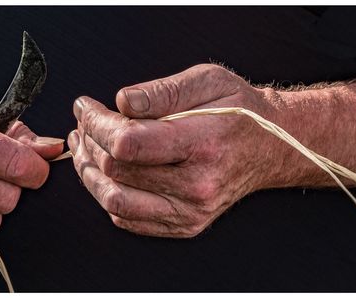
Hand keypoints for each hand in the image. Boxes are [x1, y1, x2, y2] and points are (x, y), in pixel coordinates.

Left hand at [68, 64, 355, 236]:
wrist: (271, 146)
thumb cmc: (240, 111)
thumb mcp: (207, 80)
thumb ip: (160, 91)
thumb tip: (121, 102)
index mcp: (203, 144)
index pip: (128, 143)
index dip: (95, 124)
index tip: (84, 108)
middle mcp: (197, 185)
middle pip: (116, 170)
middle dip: (89, 143)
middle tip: (84, 124)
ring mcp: (191, 211)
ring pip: (115, 201)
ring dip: (89, 173)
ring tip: (84, 149)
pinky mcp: (185, 224)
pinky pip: (128, 219)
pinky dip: (107, 195)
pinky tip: (105, 173)